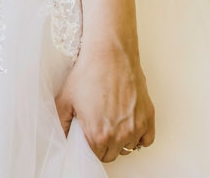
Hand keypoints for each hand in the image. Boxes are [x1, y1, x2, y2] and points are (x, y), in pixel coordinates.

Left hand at [55, 37, 154, 162]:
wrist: (109, 53)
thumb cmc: (88, 73)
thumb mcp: (65, 99)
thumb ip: (61, 123)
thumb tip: (62, 136)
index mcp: (98, 135)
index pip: (97, 156)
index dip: (92, 147)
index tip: (90, 137)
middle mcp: (120, 135)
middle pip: (113, 154)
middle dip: (105, 146)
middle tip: (100, 130)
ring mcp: (136, 126)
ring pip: (129, 148)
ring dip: (122, 142)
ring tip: (114, 125)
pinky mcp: (148, 116)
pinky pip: (147, 140)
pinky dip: (140, 137)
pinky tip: (130, 127)